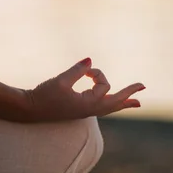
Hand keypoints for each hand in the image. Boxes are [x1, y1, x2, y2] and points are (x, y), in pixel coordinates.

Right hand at [24, 58, 144, 121]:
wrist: (29, 110)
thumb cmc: (44, 96)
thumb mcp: (60, 81)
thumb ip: (77, 70)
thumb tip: (91, 60)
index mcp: (88, 105)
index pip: (104, 85)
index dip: (97, 73)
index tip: (86, 69)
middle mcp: (89, 110)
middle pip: (115, 103)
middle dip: (129, 95)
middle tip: (143, 87)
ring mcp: (84, 112)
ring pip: (109, 108)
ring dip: (123, 103)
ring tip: (136, 103)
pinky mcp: (77, 110)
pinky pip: (101, 109)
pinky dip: (110, 105)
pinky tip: (111, 104)